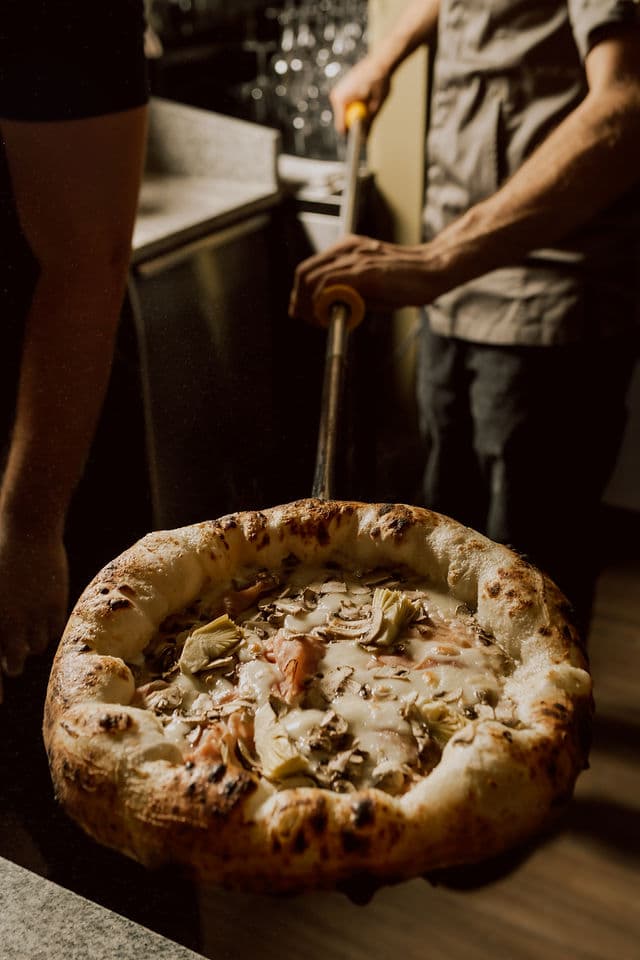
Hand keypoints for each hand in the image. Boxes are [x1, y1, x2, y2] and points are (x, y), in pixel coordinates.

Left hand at [0, 519, 68, 701]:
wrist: (27, 530)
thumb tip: (5, 648)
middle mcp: (10, 624)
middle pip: (14, 661)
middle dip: (12, 659)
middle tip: (12, 653)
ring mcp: (34, 616)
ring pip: (36, 646)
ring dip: (31, 639)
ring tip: (27, 616)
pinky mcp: (55, 607)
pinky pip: (54, 631)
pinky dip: (47, 626)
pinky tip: (41, 607)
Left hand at [289, 233, 448, 323]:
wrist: (433, 269)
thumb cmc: (407, 279)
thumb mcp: (371, 284)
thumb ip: (350, 291)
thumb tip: (331, 309)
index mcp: (347, 249)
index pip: (310, 268)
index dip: (300, 292)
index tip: (301, 311)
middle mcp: (347, 250)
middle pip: (305, 273)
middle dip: (299, 300)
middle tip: (303, 318)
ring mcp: (355, 259)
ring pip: (313, 279)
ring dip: (309, 305)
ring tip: (317, 320)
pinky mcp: (364, 271)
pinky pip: (330, 285)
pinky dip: (324, 302)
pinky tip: (330, 315)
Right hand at [330, 56, 391, 132]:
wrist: (380, 61)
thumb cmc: (379, 82)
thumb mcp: (376, 106)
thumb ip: (368, 124)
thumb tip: (364, 140)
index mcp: (340, 100)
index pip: (341, 127)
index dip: (352, 134)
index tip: (363, 137)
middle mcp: (335, 96)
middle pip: (343, 121)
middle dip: (355, 122)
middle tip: (370, 112)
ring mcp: (337, 92)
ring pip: (346, 113)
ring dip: (357, 112)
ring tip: (369, 98)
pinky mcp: (342, 90)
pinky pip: (348, 106)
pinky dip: (357, 105)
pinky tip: (366, 93)